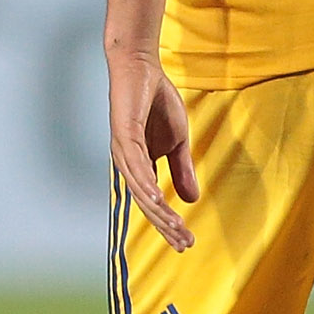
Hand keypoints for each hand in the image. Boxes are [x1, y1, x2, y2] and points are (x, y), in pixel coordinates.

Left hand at [108, 48, 198, 251]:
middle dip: (165, 225)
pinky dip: (145, 183)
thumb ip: (182, 169)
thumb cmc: (157, 101)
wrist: (142, 68)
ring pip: (140, 189)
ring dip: (158, 210)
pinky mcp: (123, 135)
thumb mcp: (179, 141)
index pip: (153, 202)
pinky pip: (135, 165)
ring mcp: (122, 150)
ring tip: (175, 228)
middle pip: (145, 203)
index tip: (187, 242)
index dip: (169, 223)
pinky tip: (157, 198)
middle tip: (184, 244)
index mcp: (139, 165)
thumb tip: (191, 200)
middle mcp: (127, 163)